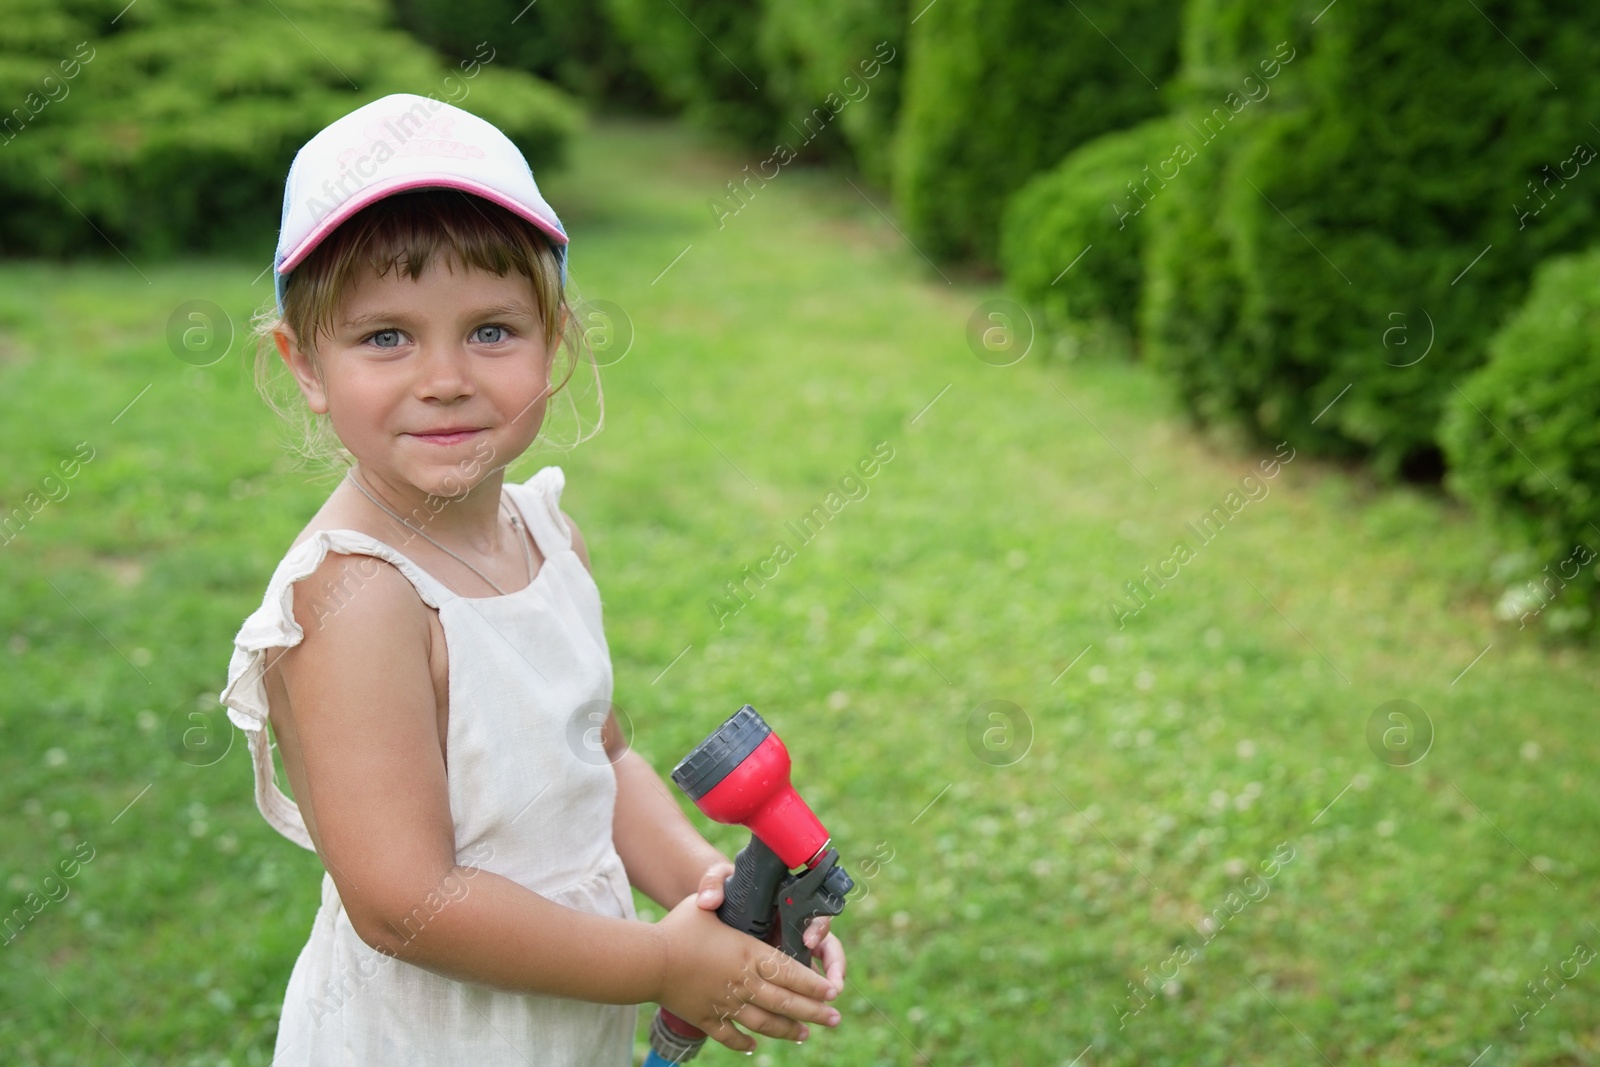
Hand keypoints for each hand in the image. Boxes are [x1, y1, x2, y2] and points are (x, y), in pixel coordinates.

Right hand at [654, 892, 841, 1052]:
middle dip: (813, 1011)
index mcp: (748, 954)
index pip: (790, 972)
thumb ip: (717, 890)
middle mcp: (743, 982)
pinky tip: (752, 1046)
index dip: (813, 983)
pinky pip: (729, 1035)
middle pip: (785, 1001)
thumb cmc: (677, 927)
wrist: (648, 962)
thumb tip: (719, 890)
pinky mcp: (706, 1018)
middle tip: (834, 1018)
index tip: (832, 991)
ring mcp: (725, 1003)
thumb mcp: (703, 904)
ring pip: (764, 1022)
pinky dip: (742, 1042)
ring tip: (804, 1035)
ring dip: (787, 1029)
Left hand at [695, 861, 846, 1000]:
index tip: (808, 942)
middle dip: (834, 967)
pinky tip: (800, 1016)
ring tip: (825, 1005)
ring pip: (817, 969)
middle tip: (833, 987)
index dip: (817, 928)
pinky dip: (802, 1001)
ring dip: (825, 987)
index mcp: (786, 904)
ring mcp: (789, 949)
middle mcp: (794, 928)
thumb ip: (713, 882)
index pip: (814, 913)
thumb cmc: (722, 892)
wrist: (715, 906)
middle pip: (826, 945)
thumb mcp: (717, 878)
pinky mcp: (778, 969)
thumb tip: (709, 900)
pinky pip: (799, 986)